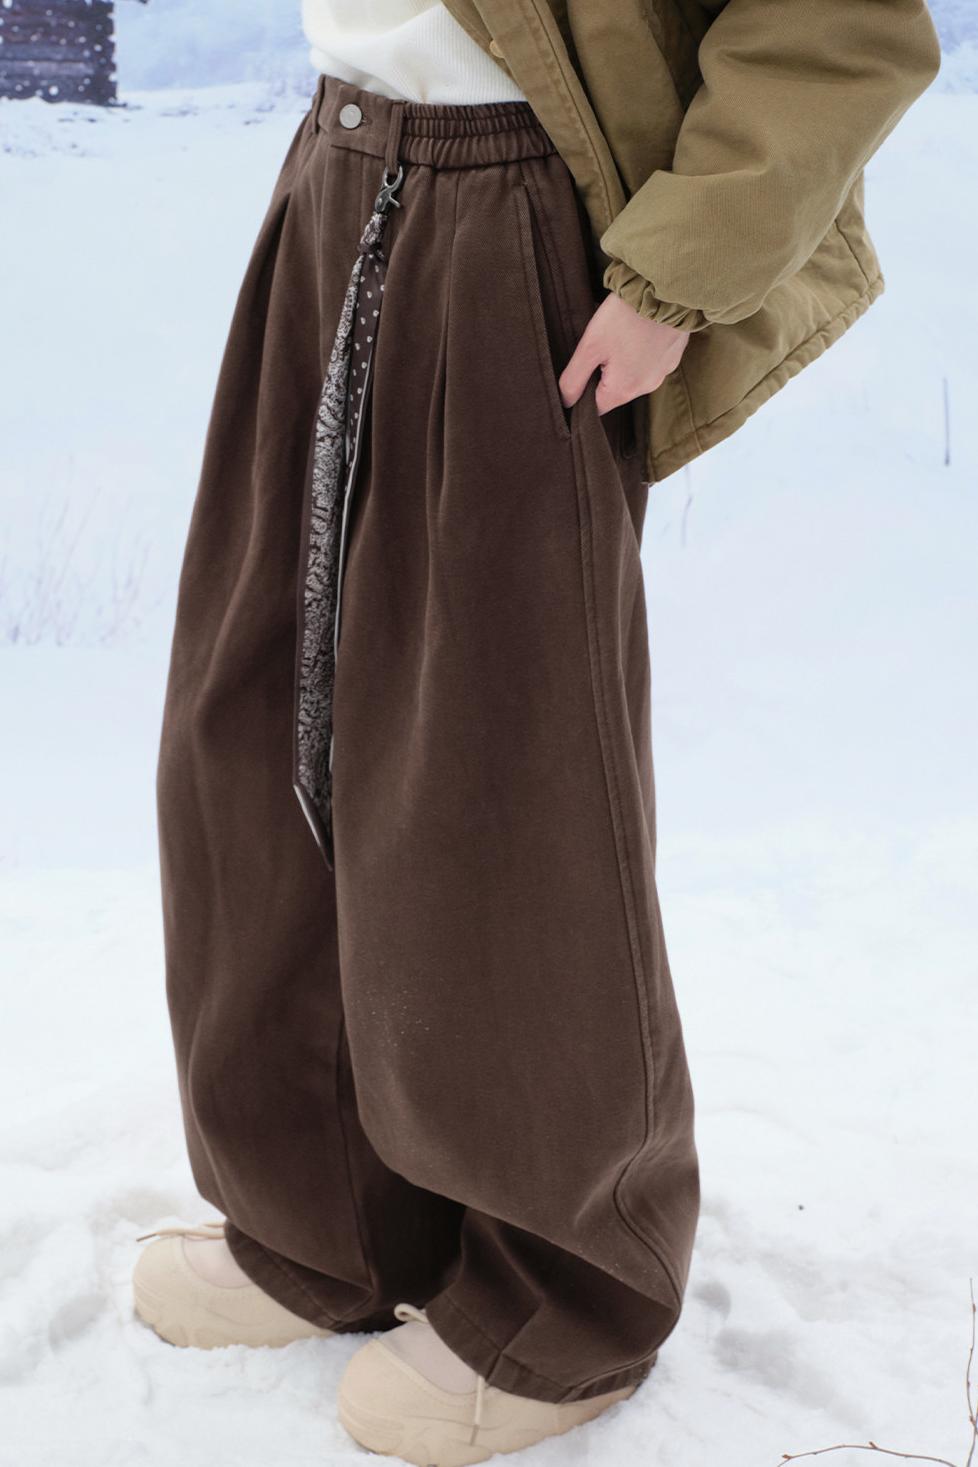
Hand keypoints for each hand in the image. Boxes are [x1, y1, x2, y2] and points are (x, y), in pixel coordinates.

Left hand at [559, 290, 689, 415]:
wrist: (665, 290)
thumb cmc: (625, 317)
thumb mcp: (590, 347)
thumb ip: (573, 379)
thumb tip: (566, 403)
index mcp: (623, 391)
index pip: (595, 408)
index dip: (583, 393)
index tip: (581, 369)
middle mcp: (646, 388)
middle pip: (615, 391)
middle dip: (603, 374)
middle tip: (600, 345)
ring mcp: (663, 372)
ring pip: (633, 375)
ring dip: (623, 362)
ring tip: (620, 335)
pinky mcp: (672, 356)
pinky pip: (650, 362)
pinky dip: (641, 351)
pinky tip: (637, 332)